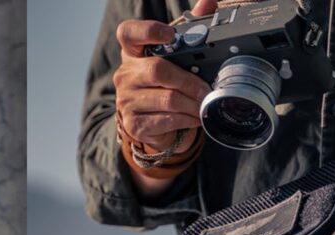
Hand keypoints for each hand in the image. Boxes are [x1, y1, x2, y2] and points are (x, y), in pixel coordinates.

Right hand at [114, 0, 216, 150]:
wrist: (152, 121)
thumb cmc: (164, 83)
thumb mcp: (174, 55)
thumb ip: (191, 29)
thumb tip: (209, 2)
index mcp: (132, 51)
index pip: (128, 33)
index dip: (148, 31)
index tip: (169, 35)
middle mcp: (125, 74)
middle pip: (157, 70)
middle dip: (188, 80)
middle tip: (206, 87)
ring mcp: (126, 100)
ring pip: (167, 99)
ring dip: (192, 103)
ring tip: (205, 104)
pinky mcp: (134, 123)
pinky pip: (167, 120)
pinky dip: (187, 119)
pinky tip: (196, 117)